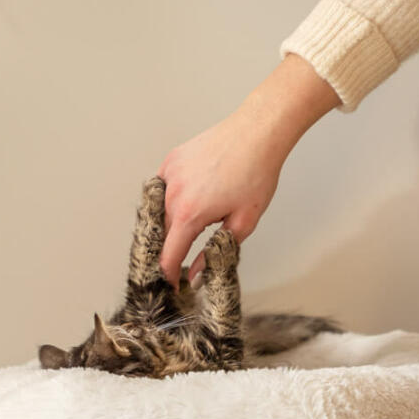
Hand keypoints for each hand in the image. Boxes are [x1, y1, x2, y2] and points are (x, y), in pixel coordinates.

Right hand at [157, 109, 281, 288]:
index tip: (173, 285)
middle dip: (173, 247)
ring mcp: (168, 174)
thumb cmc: (256, 174)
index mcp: (190, 213)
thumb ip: (215, 253)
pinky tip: (193, 196)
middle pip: (163, 234)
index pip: (168, 255)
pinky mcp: (170, 161)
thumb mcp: (242, 223)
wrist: (257, 133)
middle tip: (189, 254)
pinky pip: (162, 189)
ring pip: (160, 211)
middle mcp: (172, 194)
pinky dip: (172, 199)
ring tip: (201, 217)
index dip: (169, 275)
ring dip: (174, 222)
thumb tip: (197, 275)